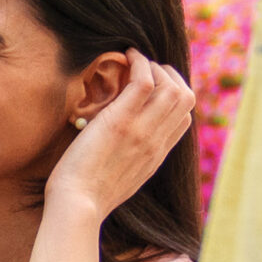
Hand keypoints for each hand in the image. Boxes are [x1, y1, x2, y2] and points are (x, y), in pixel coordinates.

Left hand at [47, 50, 194, 221]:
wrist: (77, 205)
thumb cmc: (85, 196)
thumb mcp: (119, 179)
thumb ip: (128, 160)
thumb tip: (119, 147)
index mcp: (156, 156)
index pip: (184, 120)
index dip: (175, 98)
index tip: (155, 87)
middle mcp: (155, 141)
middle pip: (185, 98)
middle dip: (171, 75)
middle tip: (148, 67)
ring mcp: (142, 130)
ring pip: (172, 87)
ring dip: (156, 66)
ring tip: (136, 60)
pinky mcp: (121, 121)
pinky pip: (144, 81)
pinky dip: (140, 63)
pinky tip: (127, 56)